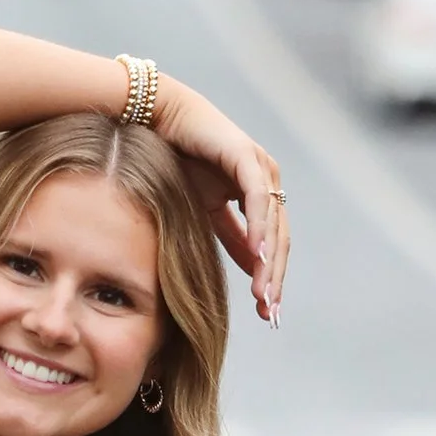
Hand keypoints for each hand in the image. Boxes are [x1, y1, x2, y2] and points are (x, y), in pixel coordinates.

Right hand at [150, 76, 286, 324]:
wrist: (157, 122)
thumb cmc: (176, 160)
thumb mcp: (205, 211)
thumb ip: (231, 236)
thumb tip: (250, 264)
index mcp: (258, 195)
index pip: (272, 245)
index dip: (269, 279)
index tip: (266, 313)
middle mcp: (266, 181)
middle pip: (279, 240)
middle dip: (274, 279)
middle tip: (268, 312)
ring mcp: (259, 168)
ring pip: (273, 224)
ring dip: (269, 262)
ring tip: (262, 294)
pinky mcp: (246, 157)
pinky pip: (256, 199)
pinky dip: (258, 228)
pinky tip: (257, 256)